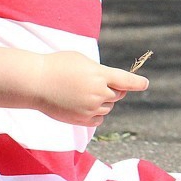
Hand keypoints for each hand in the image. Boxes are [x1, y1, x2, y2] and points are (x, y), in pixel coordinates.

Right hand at [34, 51, 148, 126]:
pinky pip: (98, 118)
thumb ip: (99, 72)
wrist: (36, 82)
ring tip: (83, 92)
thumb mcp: (82, 60)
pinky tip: (83, 105)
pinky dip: (96, 113)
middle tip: (99, 83)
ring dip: (103, 101)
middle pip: (117, 94)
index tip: (145, 84)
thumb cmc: (58, 65)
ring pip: (108, 107)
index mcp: (100, 75)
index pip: (126, 80)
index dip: (137, 82)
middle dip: (113, 89)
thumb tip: (109, 83)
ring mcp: (90, 108)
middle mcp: (98, 93)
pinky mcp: (81, 120)